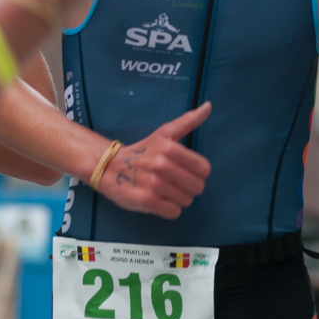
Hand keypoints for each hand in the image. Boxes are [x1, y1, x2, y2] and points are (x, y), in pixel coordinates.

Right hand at [98, 102, 211, 218]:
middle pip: (197, 187)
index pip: (204, 169)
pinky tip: (159, 200)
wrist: (109, 167)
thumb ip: (188, 121)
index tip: (185, 171)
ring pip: (187, 201)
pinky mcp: (147, 202)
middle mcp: (163, 166)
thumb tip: (209, 106)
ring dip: (178, 198)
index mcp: (171, 148)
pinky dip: (169, 209)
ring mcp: (155, 185)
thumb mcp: (164, 133)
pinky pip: (174, 212)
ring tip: (164, 190)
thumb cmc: (142, 151)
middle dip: (188, 187)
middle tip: (174, 183)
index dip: (197, 173)